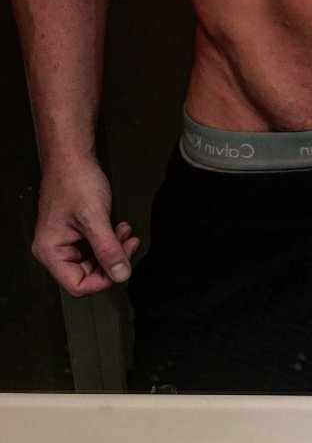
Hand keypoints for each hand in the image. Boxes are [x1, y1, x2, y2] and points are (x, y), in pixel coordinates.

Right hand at [33, 155, 139, 296]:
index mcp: (51, 252)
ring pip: (95, 259)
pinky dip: (111, 239)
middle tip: (129, 243)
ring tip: (125, 232)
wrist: (74, 158)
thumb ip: (108, 249)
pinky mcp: (78, 231)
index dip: (103, 280)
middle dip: (112, 260)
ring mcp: (67, 241)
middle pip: (88, 273)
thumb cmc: (76, 182)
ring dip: (114, 248)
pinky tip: (121, 227)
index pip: (77, 284)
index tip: (124, 266)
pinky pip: (97, 245)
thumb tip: (121, 275)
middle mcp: (56, 250)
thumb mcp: (95, 218)